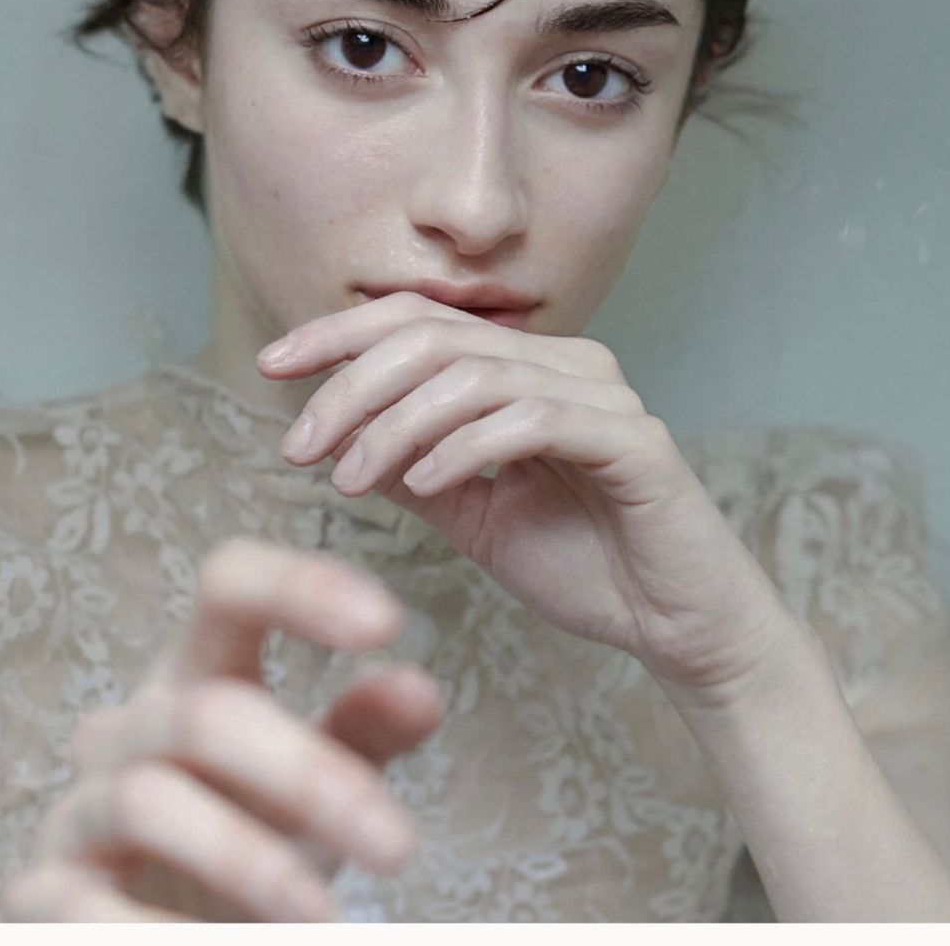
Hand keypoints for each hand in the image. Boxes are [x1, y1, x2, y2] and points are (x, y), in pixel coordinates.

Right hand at [0, 537, 442, 920]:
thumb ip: (361, 737)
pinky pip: (89, 909)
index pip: (227, 588)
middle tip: (399, 849)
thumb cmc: (244, 846)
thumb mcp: (307, 790)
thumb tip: (420, 689)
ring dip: (245, 863)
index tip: (390, 621)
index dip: (299, 588)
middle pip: (206, 714)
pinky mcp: (43, 898)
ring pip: (146, 802)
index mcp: (195, 676)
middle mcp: (128, 729)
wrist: (152, 933)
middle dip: (310, 778)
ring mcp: (77, 811)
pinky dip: (169, 937)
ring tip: (327, 919)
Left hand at [258, 294, 798, 705]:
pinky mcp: (632, 439)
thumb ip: (410, 466)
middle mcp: (567, 360)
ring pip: (474, 373)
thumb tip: (329, 433)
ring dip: (395, 423)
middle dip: (352, 384)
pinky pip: (530, 419)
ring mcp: (603, 394)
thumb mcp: (470, 514)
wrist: (678, 628)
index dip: (338, 333)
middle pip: (434, 337)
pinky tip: (422, 486)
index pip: (419, 321)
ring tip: (347, 479)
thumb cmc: (581, 565)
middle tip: (300, 445)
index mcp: (527, 364)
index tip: (270, 368)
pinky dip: (463, 446)